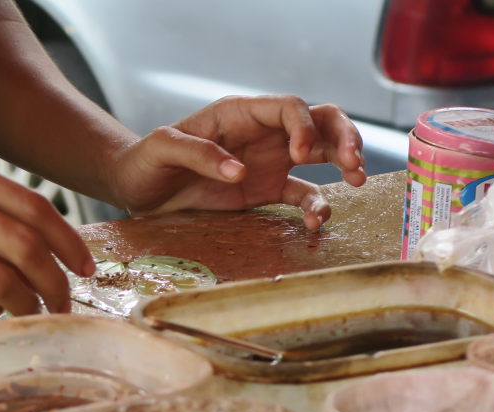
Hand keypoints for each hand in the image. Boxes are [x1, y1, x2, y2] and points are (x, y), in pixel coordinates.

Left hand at [106, 96, 366, 228]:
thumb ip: (198, 153)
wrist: (137, 190)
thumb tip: (242, 171)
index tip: (299, 156)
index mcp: (240, 114)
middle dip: (343, 137)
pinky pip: (301, 195)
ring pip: (321, 154)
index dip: (304, 126)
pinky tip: (317, 222)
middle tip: (353, 164)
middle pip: (319, 122)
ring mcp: (269, 162)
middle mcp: (263, 134)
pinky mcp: (266, 192)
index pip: (289, 107)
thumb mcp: (162, 149)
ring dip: (345, 163)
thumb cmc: (146, 160)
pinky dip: (315, 207)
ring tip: (356, 182)